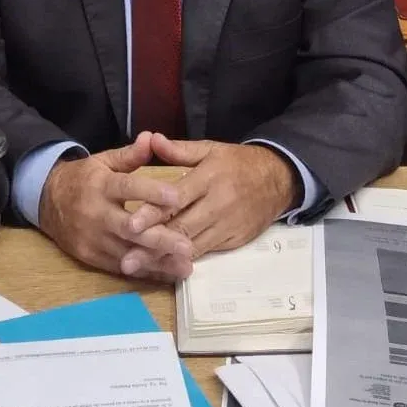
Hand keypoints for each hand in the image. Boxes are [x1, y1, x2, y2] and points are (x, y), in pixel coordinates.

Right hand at [38, 131, 194, 280]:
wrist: (47, 201)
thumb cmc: (84, 179)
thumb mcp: (103, 161)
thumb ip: (129, 155)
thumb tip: (150, 138)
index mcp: (100, 185)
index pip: (127, 188)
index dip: (152, 192)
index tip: (178, 197)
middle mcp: (95, 214)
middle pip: (129, 228)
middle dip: (159, 239)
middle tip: (187, 245)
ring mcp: (92, 239)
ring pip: (127, 253)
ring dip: (157, 261)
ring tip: (185, 266)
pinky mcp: (90, 257)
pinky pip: (120, 267)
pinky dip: (145, 272)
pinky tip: (168, 273)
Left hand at [119, 134, 300, 274]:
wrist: (279, 180)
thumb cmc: (238, 163)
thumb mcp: (211, 149)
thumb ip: (180, 149)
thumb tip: (152, 139)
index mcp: (209, 178)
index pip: (177, 198)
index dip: (154, 212)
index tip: (131, 224)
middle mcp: (217, 205)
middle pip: (182, 228)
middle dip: (153, 244)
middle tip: (127, 259)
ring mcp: (227, 226)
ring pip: (192, 246)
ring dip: (164, 258)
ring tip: (138, 267)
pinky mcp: (234, 242)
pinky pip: (205, 254)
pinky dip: (183, 260)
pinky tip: (163, 267)